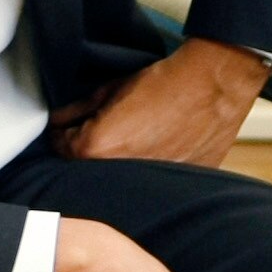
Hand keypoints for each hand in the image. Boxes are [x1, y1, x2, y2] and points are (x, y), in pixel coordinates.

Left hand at [58, 38, 269, 168]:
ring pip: (119, 176)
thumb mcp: (110, 91)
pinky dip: (149, 169)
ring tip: (138, 138)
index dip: (67, 133)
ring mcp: (147, 183)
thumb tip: (58, 120)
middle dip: (91, 150)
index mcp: (95, 149)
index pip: (63, 147)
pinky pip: (151, 181)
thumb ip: (77, 109)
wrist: (213, 88)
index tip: (74, 126)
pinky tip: (159, 148)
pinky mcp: (174, 186)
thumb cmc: (163, 85)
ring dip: (120, 162)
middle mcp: (116, 172)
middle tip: (109, 130)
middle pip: (89, 166)